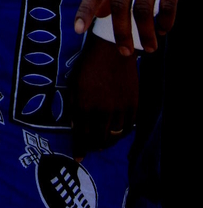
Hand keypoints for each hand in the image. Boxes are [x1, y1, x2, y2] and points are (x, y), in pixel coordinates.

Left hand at [70, 34, 137, 159]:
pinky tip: (116, 132)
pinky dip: (121, 133)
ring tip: (102, 141)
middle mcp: (102, 111)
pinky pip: (128, 127)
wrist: (111, 51)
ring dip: (107, 141)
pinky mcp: (133, 105)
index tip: (78, 157)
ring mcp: (119, 109)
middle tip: (90, 148)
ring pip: (114, 136)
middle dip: (93, 147)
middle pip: (99, 139)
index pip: (82, 136)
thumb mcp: (74, 85)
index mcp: (85, 105)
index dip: (80, 148)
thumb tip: (76, 128)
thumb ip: (74, 108)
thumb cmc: (88, 66)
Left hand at [74, 0, 202, 54]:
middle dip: (120, 33)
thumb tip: (100, 13)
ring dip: (146, 34)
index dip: (85, 10)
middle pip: (121, 5)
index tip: (77, 30)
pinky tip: (164, 30)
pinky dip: (166, 22)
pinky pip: (169, 5)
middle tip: (124, 53)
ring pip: (145, 10)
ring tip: (148, 48)